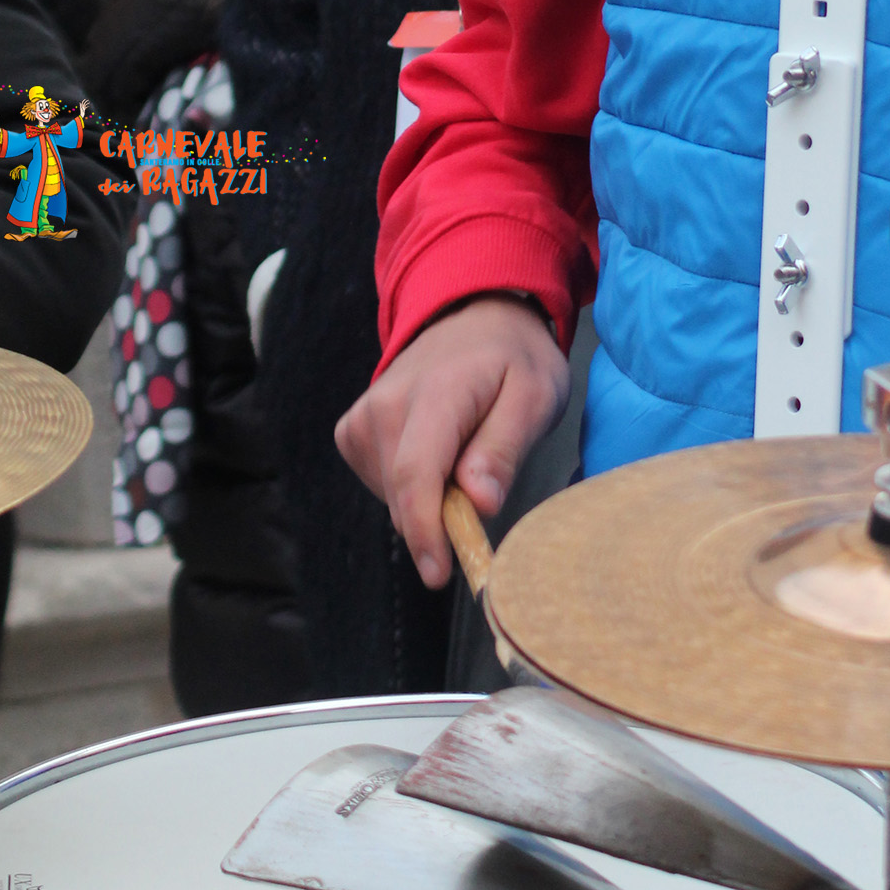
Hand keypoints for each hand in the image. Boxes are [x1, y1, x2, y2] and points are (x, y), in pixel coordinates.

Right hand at [335, 296, 568, 588]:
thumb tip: (478, 503)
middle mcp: (386, 405)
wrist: (473, 315)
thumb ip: (505, 447)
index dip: (426, 532)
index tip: (441, 574)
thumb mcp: (536, 395)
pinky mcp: (353, 431)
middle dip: (443, 518)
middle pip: (405, 497)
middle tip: (485, 485)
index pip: (417, 474)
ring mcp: (363, 417)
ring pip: (393, 498)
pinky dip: (412, 487)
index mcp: (436, 393)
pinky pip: (382, 485)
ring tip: (465, 452)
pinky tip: (438, 453)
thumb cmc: (513, 358)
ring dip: (430, 500)